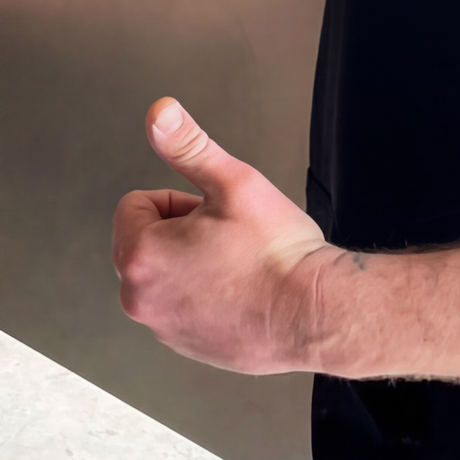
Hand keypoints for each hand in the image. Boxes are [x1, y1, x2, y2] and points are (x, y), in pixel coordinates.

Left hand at [112, 98, 333, 373]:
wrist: (323, 314)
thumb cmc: (279, 253)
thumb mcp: (233, 183)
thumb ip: (188, 145)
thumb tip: (159, 112)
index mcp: (138, 256)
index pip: (136, 205)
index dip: (179, 201)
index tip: (215, 216)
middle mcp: (139, 298)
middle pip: (145, 241)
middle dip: (180, 233)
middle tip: (228, 241)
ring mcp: (162, 328)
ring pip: (165, 274)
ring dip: (190, 265)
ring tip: (236, 269)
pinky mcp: (187, 347)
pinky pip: (182, 307)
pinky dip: (203, 297)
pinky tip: (240, 296)